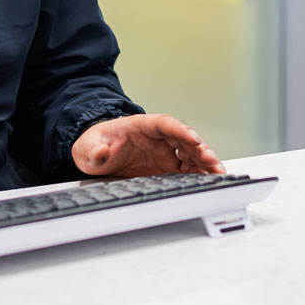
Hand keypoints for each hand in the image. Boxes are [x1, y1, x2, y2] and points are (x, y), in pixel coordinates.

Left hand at [71, 113, 224, 177]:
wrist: (95, 153)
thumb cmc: (94, 144)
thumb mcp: (86, 147)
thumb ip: (92, 150)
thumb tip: (100, 153)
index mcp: (141, 126)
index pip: (165, 124)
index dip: (180, 130)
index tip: (193, 139)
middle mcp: (158, 138)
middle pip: (184, 139)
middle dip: (200, 149)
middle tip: (212, 161)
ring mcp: (164, 153)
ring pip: (190, 154)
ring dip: (205, 162)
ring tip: (219, 173)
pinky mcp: (166, 168)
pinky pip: (187, 170)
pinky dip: (199, 174)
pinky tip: (210, 180)